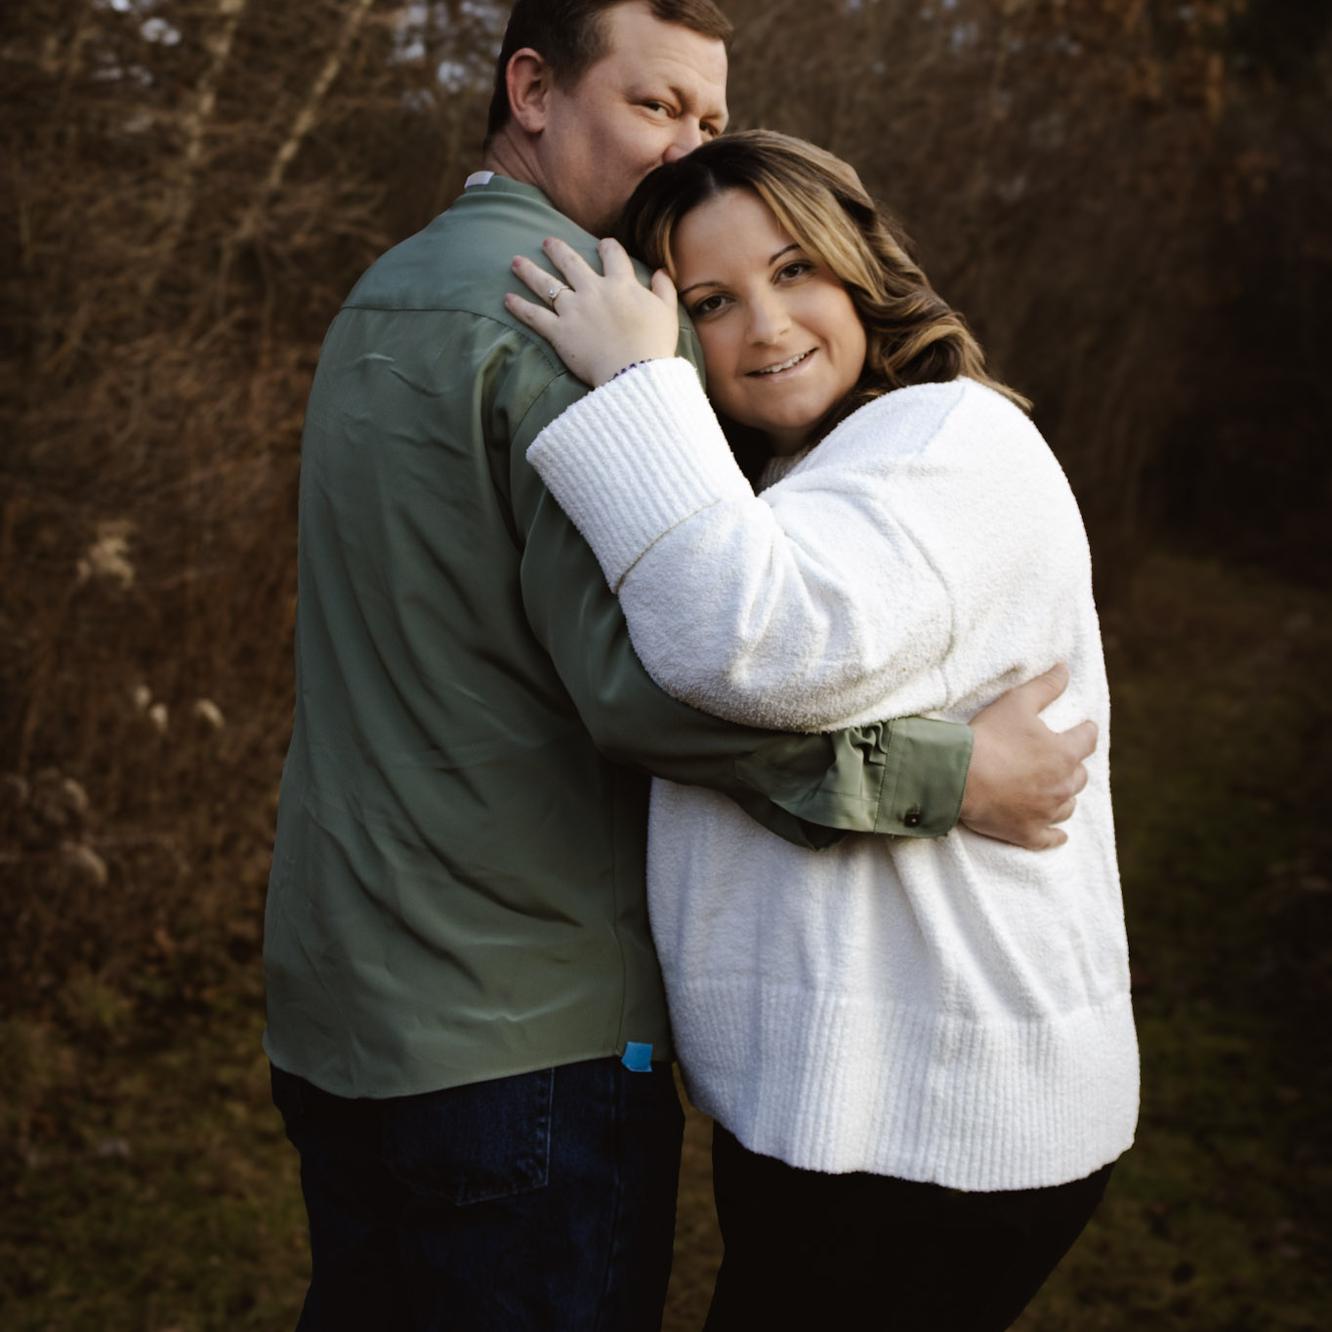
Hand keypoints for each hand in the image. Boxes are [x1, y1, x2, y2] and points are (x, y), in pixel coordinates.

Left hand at [505, 236, 679, 386]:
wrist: (635, 372)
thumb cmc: (655, 345)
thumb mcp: (668, 313)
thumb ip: (664, 289)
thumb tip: (661, 271)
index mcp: (621, 284)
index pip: (612, 255)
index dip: (607, 247)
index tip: (602, 245)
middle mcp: (593, 290)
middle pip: (571, 262)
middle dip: (557, 250)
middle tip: (547, 242)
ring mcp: (573, 310)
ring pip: (546, 284)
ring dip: (529, 271)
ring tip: (516, 262)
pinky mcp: (559, 332)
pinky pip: (534, 316)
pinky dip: (519, 307)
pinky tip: (507, 299)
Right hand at [960, 663, 1095, 850]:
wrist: (957, 777)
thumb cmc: (989, 737)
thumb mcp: (1017, 703)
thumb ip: (1046, 686)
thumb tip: (1065, 668)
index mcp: (1064, 753)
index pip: (1087, 739)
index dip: (1085, 731)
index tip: (1083, 728)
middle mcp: (1062, 786)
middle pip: (1079, 776)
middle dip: (1072, 766)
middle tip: (1060, 759)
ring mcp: (1045, 813)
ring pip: (1068, 806)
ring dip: (1064, 797)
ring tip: (1053, 791)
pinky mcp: (1027, 833)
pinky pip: (1050, 838)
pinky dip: (1055, 835)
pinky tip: (1057, 834)